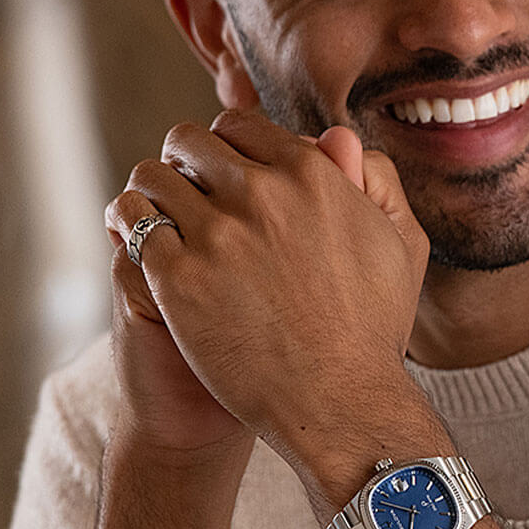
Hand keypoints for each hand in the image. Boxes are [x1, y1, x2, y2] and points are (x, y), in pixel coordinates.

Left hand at [111, 109, 431, 472]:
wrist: (340, 403)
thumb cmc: (374, 329)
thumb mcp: (399, 243)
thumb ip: (373, 180)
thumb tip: (335, 137)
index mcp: (312, 174)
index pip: (239, 126)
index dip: (226, 146)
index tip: (223, 173)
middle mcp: (262, 193)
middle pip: (190, 141)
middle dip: (185, 162)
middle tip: (187, 194)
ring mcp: (218, 235)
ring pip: (152, 176)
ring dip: (153, 192)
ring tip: (158, 219)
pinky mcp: (178, 279)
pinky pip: (132, 224)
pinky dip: (129, 228)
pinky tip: (139, 246)